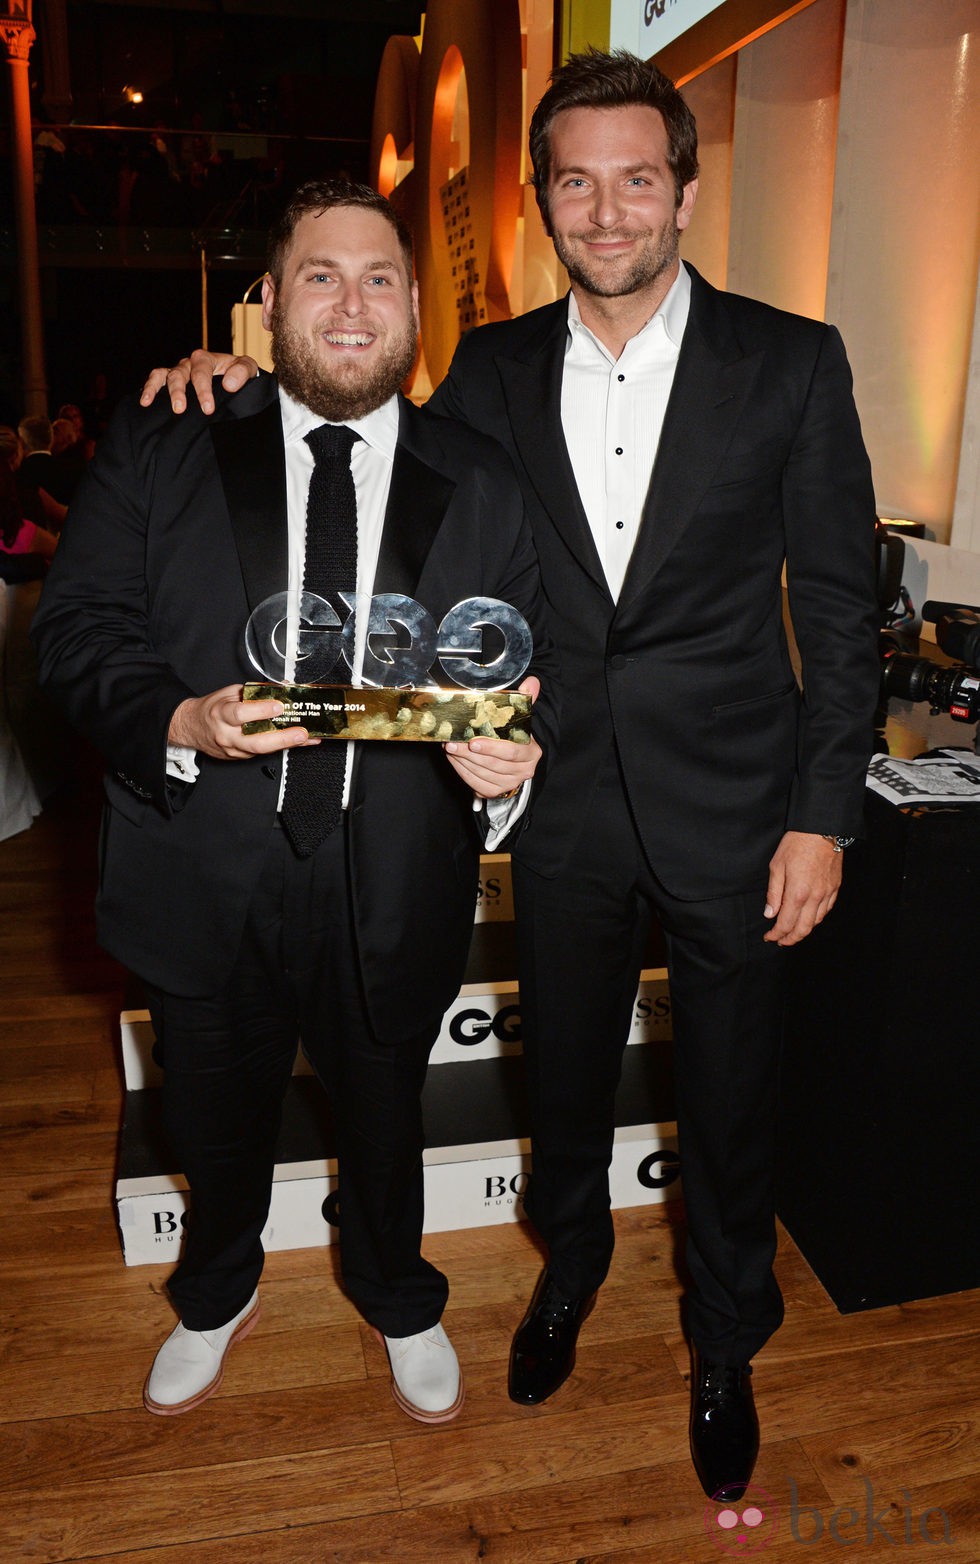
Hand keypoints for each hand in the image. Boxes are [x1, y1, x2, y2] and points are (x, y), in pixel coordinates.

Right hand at [140, 350, 259, 414]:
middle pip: (180, 374)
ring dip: (161, 390)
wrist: (234, 379)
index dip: (203, 390)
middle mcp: (190, 363)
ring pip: (166, 376)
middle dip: (179, 392)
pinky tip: (145, 402)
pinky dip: (149, 388)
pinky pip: (157, 379)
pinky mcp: (171, 379)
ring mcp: (179, 371)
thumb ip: (242, 372)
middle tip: (180, 410)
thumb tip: (228, 385)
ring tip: (157, 405)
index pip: (202, 372)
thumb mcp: (248, 369)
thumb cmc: (238, 374)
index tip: (207, 408)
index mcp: (207, 359)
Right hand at [169, 686, 320, 760]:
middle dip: (283, 738)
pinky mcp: (240, 758)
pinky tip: (297, 742)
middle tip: (302, 733)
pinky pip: (263, 752)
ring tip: (308, 738)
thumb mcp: (229, 693)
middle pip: (257, 742)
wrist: (192, 728)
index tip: (279, 706)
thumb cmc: (211, 708)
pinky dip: (281, 746)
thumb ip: (254, 692)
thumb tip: (281, 688)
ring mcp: (234, 750)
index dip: (261, 711)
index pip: (241, 715)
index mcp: (221, 714)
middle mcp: (227, 735)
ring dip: (288, 744)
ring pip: (263, 750)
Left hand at [443, 677, 542, 799]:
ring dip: (462, 761)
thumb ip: (525, 700)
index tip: (472, 741)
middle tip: (452, 742)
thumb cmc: (514, 737)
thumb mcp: (521, 718)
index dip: (492, 747)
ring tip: (449, 747)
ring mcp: (509, 784)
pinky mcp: (494, 791)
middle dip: (469, 754)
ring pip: (482, 774)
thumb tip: (532, 681)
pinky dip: (461, 771)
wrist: (516, 763)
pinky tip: (453, 759)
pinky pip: (475, 783)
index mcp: (531, 753)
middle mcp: (523, 771)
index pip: (512, 752)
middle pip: (493, 764)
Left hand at [763, 830, 841, 945]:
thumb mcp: (777, 866)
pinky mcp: (835, 887)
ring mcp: (827, 893)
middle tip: (780, 941)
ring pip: (816, 922)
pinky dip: (816, 918)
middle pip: (803, 929)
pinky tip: (809, 918)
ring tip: (792, 932)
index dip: (776, 934)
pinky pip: (826, 910)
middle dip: (790, 939)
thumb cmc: (796, 844)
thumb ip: (774, 893)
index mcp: (797, 893)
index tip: (769, 937)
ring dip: (803, 930)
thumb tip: (770, 914)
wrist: (821, 829)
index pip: (785, 924)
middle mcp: (814, 897)